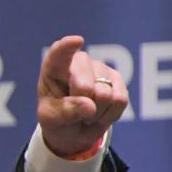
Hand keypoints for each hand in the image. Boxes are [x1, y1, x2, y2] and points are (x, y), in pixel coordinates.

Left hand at [37, 35, 128, 157]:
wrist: (74, 130)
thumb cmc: (57, 119)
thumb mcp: (51, 119)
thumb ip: (66, 112)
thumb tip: (90, 107)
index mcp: (54, 68)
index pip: (59, 54)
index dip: (67, 47)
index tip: (77, 41)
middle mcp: (79, 62)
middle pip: (85, 86)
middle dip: (80, 106)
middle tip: (73, 112)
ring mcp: (100, 69)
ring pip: (104, 95)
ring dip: (95, 114)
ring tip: (86, 114)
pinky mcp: (118, 81)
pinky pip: (119, 100)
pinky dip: (109, 115)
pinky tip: (100, 114)